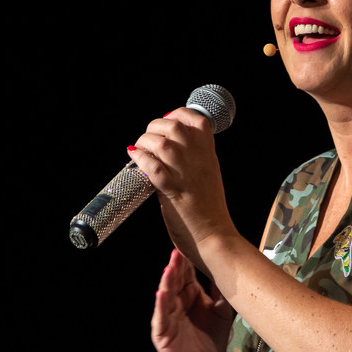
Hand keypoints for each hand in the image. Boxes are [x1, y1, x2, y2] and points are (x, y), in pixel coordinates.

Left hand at [128, 108, 237, 272]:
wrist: (216, 237)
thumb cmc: (210, 212)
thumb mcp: (208, 177)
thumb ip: (193, 162)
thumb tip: (168, 153)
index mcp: (209, 155)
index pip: (197, 120)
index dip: (178, 114)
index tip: (167, 120)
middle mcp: (198, 160)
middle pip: (174, 126)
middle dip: (154, 127)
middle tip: (147, 139)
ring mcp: (186, 174)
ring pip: (162, 143)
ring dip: (145, 142)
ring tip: (139, 149)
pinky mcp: (173, 191)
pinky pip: (153, 167)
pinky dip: (140, 159)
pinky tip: (134, 159)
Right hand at [152, 248, 235, 351]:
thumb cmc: (213, 336)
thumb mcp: (222, 308)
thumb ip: (221, 289)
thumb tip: (228, 264)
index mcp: (189, 294)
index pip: (185, 274)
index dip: (186, 261)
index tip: (189, 244)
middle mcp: (176, 302)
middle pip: (174, 281)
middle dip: (175, 267)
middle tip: (178, 252)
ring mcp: (167, 317)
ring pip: (165, 296)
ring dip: (166, 282)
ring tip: (169, 269)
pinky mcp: (162, 334)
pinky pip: (160, 318)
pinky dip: (160, 306)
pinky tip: (161, 294)